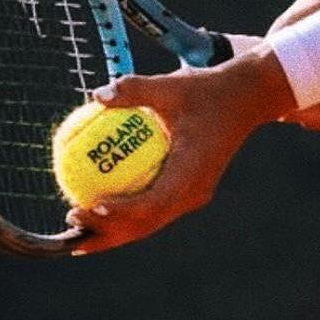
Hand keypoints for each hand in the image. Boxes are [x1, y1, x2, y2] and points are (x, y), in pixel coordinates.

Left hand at [66, 46, 292, 254]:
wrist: (249, 96)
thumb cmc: (208, 89)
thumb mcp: (172, 85)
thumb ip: (134, 90)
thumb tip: (95, 94)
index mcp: (191, 171)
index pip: (151, 204)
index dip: (118, 212)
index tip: (87, 205)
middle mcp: (193, 192)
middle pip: (145, 225)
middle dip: (107, 233)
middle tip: (70, 223)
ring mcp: (194, 194)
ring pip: (149, 223)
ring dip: (115, 229)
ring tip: (77, 227)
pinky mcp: (192, 190)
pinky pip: (155, 208)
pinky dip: (129, 212)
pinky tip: (101, 202)